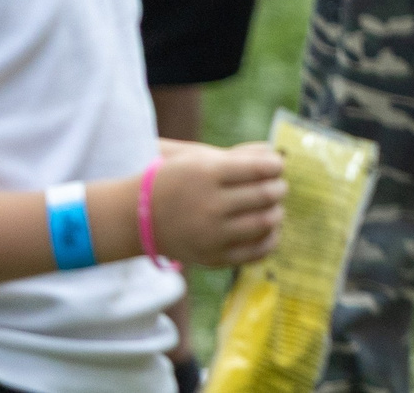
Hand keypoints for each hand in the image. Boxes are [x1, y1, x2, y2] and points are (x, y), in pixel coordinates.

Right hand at [149, 142, 286, 268]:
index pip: (262, 169)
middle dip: (279, 187)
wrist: (135, 217)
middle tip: (276, 185)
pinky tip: (267, 228)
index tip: (274, 166)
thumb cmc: (174, 179)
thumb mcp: (199, 157)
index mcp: (207, 175)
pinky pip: (256, 251)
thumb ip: (241, 155)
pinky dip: (270, 238)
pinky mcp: (211, 258)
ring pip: (266, 222)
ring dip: (276, 211)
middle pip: (267, 195)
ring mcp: (210, 235)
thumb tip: (276, 155)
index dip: (276, 166)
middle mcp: (209, 206)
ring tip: (271, 206)